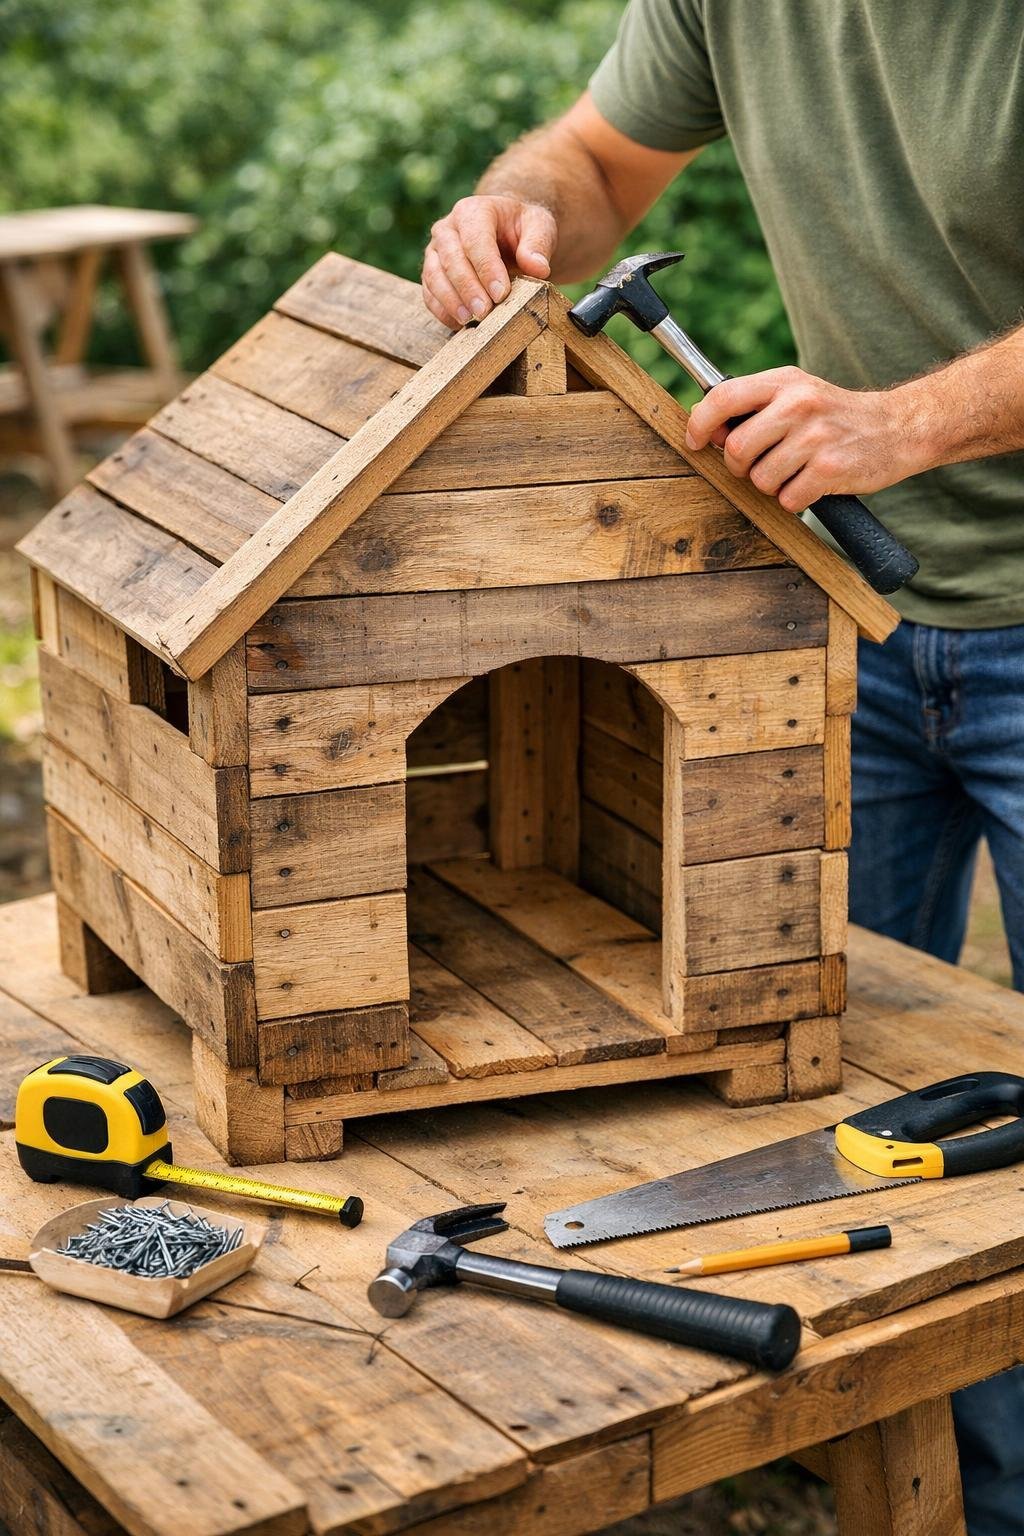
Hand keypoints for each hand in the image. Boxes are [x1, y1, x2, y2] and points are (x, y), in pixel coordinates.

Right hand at [422, 195, 556, 327]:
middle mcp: (448, 228)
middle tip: (484, 312)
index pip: (475, 239)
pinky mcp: (432, 272)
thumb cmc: (523, 230)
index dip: (487, 268)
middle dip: (468, 288)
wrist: (507, 233)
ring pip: (434, 276)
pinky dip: (441, 310)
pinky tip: (459, 324)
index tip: (501, 293)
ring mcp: (436, 250)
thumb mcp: (539, 227)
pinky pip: (429, 293)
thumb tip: (538, 268)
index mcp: (473, 211)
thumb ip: (538, 244)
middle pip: (451, 259)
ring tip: (470, 321)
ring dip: (450, 301)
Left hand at [684, 366, 918, 511]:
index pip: (724, 396)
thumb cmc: (835, 416)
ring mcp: (816, 437)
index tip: (695, 441)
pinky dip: (795, 499)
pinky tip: (812, 483)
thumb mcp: (797, 393)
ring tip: (794, 471)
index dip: (700, 423)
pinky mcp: (830, 469)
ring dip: (771, 485)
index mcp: (785, 382)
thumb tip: (702, 421)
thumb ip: (753, 405)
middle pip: (737, 449)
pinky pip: (787, 499)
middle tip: (760, 464)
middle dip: (740, 467)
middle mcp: (799, 404)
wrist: (896, 428)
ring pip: (760, 479)